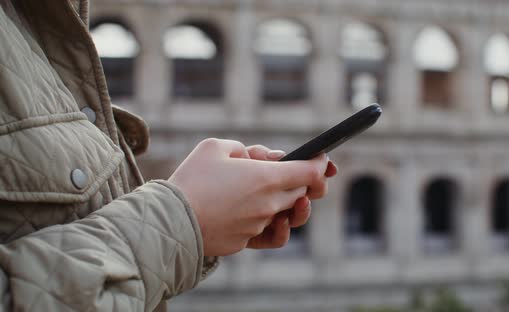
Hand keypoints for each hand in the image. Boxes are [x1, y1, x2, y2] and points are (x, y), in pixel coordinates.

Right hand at [168, 139, 330, 255]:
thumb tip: (256, 158)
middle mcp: (269, 203)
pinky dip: (276, 224)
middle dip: (308, 181)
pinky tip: (277, 220)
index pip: (310, 171)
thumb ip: (243, 149)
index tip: (323, 159)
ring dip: (291, 201)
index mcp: (267, 177)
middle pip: (302, 192)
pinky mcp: (247, 241)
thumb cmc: (192, 180)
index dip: (321, 164)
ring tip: (294, 196)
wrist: (171, 221)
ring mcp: (259, 225)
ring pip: (287, 213)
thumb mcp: (215, 147)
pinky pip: (270, 234)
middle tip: (308, 173)